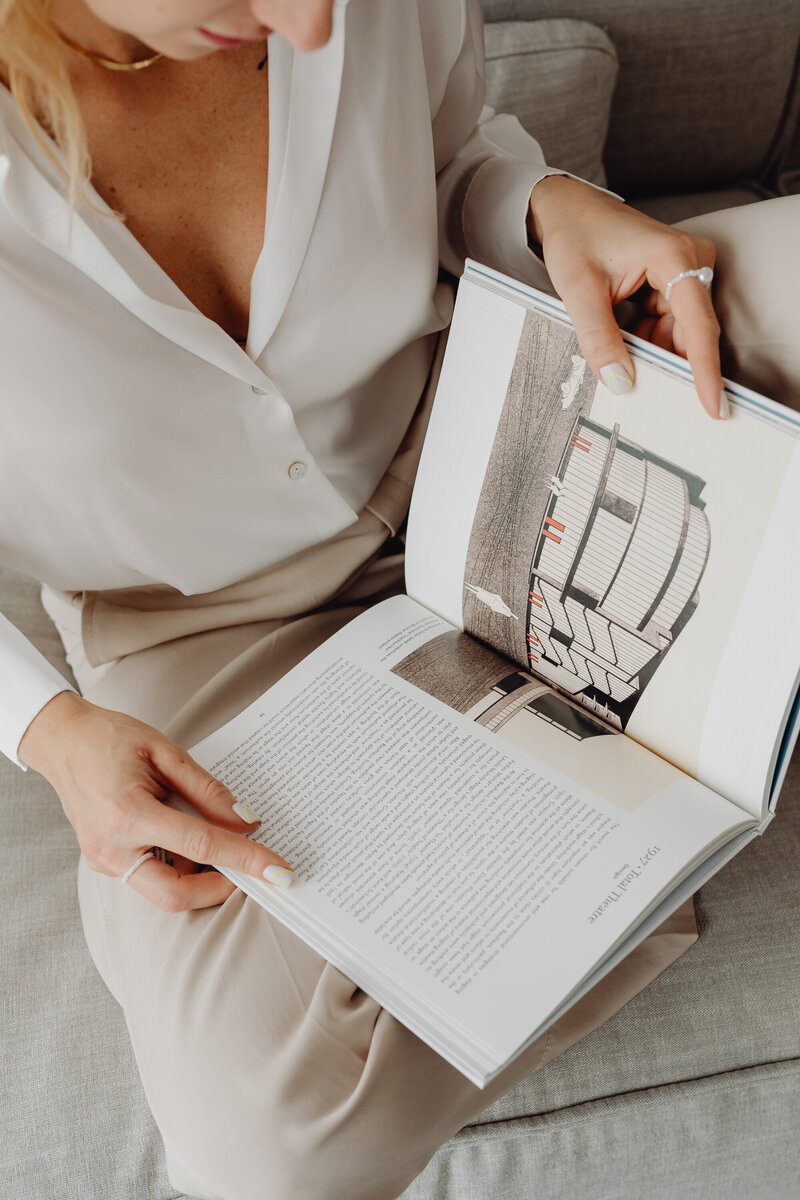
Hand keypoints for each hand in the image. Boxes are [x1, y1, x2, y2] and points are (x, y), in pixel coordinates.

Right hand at [19, 691, 291, 910]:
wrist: (62, 741)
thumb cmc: (110, 738)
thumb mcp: (165, 751)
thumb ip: (207, 790)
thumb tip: (245, 820)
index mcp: (128, 813)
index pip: (201, 846)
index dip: (245, 859)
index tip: (278, 871)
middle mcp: (112, 847)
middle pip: (178, 895)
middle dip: (221, 888)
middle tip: (251, 869)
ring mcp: (104, 861)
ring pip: (164, 893)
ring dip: (199, 876)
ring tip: (216, 840)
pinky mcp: (104, 863)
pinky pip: (149, 878)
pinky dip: (178, 867)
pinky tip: (187, 838)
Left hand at [528, 175, 724, 418]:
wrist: (566, 208)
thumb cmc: (574, 236)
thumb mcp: (579, 291)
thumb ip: (599, 339)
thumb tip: (620, 382)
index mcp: (674, 257)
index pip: (698, 325)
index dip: (705, 371)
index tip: (714, 407)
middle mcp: (689, 261)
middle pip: (692, 331)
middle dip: (672, 364)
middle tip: (655, 399)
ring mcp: (684, 271)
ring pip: (680, 332)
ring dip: (654, 352)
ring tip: (624, 361)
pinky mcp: (672, 282)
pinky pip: (669, 325)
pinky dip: (649, 341)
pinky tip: (627, 346)